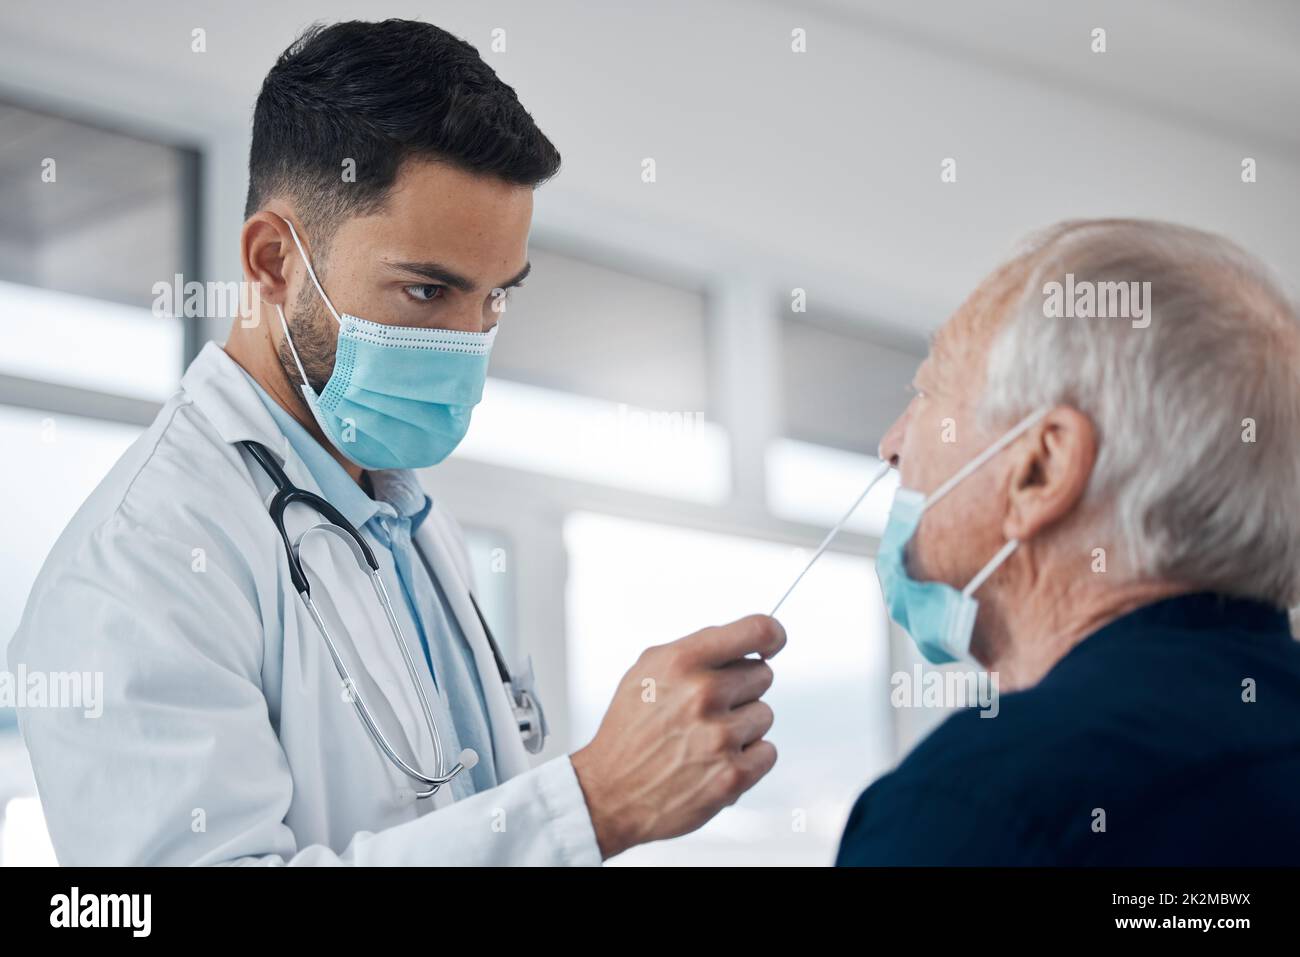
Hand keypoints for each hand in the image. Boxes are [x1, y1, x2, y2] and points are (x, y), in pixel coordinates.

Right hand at [569, 614, 785, 858]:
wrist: (609, 794)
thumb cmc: (628, 733)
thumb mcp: (646, 672)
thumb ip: (693, 652)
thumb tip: (738, 643)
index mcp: (682, 661)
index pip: (757, 631)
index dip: (772, 636)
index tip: (772, 645)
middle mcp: (703, 693)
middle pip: (762, 675)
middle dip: (741, 690)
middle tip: (710, 709)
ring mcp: (720, 736)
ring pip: (765, 714)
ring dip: (742, 727)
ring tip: (705, 739)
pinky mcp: (732, 775)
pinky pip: (768, 752)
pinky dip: (748, 759)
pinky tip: (716, 761)